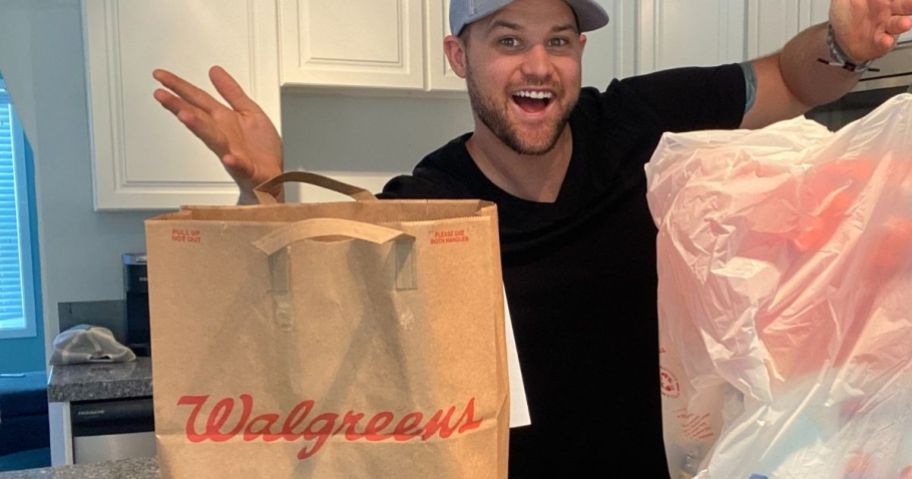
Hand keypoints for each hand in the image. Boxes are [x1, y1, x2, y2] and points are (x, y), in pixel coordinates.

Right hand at [152, 66, 282, 203]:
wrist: (274, 176)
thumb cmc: (261, 149)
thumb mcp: (249, 111)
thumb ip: (231, 92)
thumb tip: (214, 70)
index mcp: (224, 120)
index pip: (197, 99)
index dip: (179, 86)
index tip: (160, 76)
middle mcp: (223, 135)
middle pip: (198, 117)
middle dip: (179, 106)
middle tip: (161, 95)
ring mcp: (232, 152)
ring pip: (213, 139)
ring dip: (199, 127)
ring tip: (185, 116)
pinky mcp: (246, 169)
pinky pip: (239, 166)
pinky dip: (233, 162)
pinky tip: (228, 157)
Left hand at [829, 0, 911, 61]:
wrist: (842, 40)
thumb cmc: (847, 15)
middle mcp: (888, 10)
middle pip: (904, 4)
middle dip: (909, 4)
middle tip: (911, 3)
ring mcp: (886, 26)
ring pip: (898, 23)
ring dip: (902, 23)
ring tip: (905, 23)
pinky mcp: (881, 43)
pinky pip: (885, 42)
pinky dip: (886, 42)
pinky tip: (886, 39)